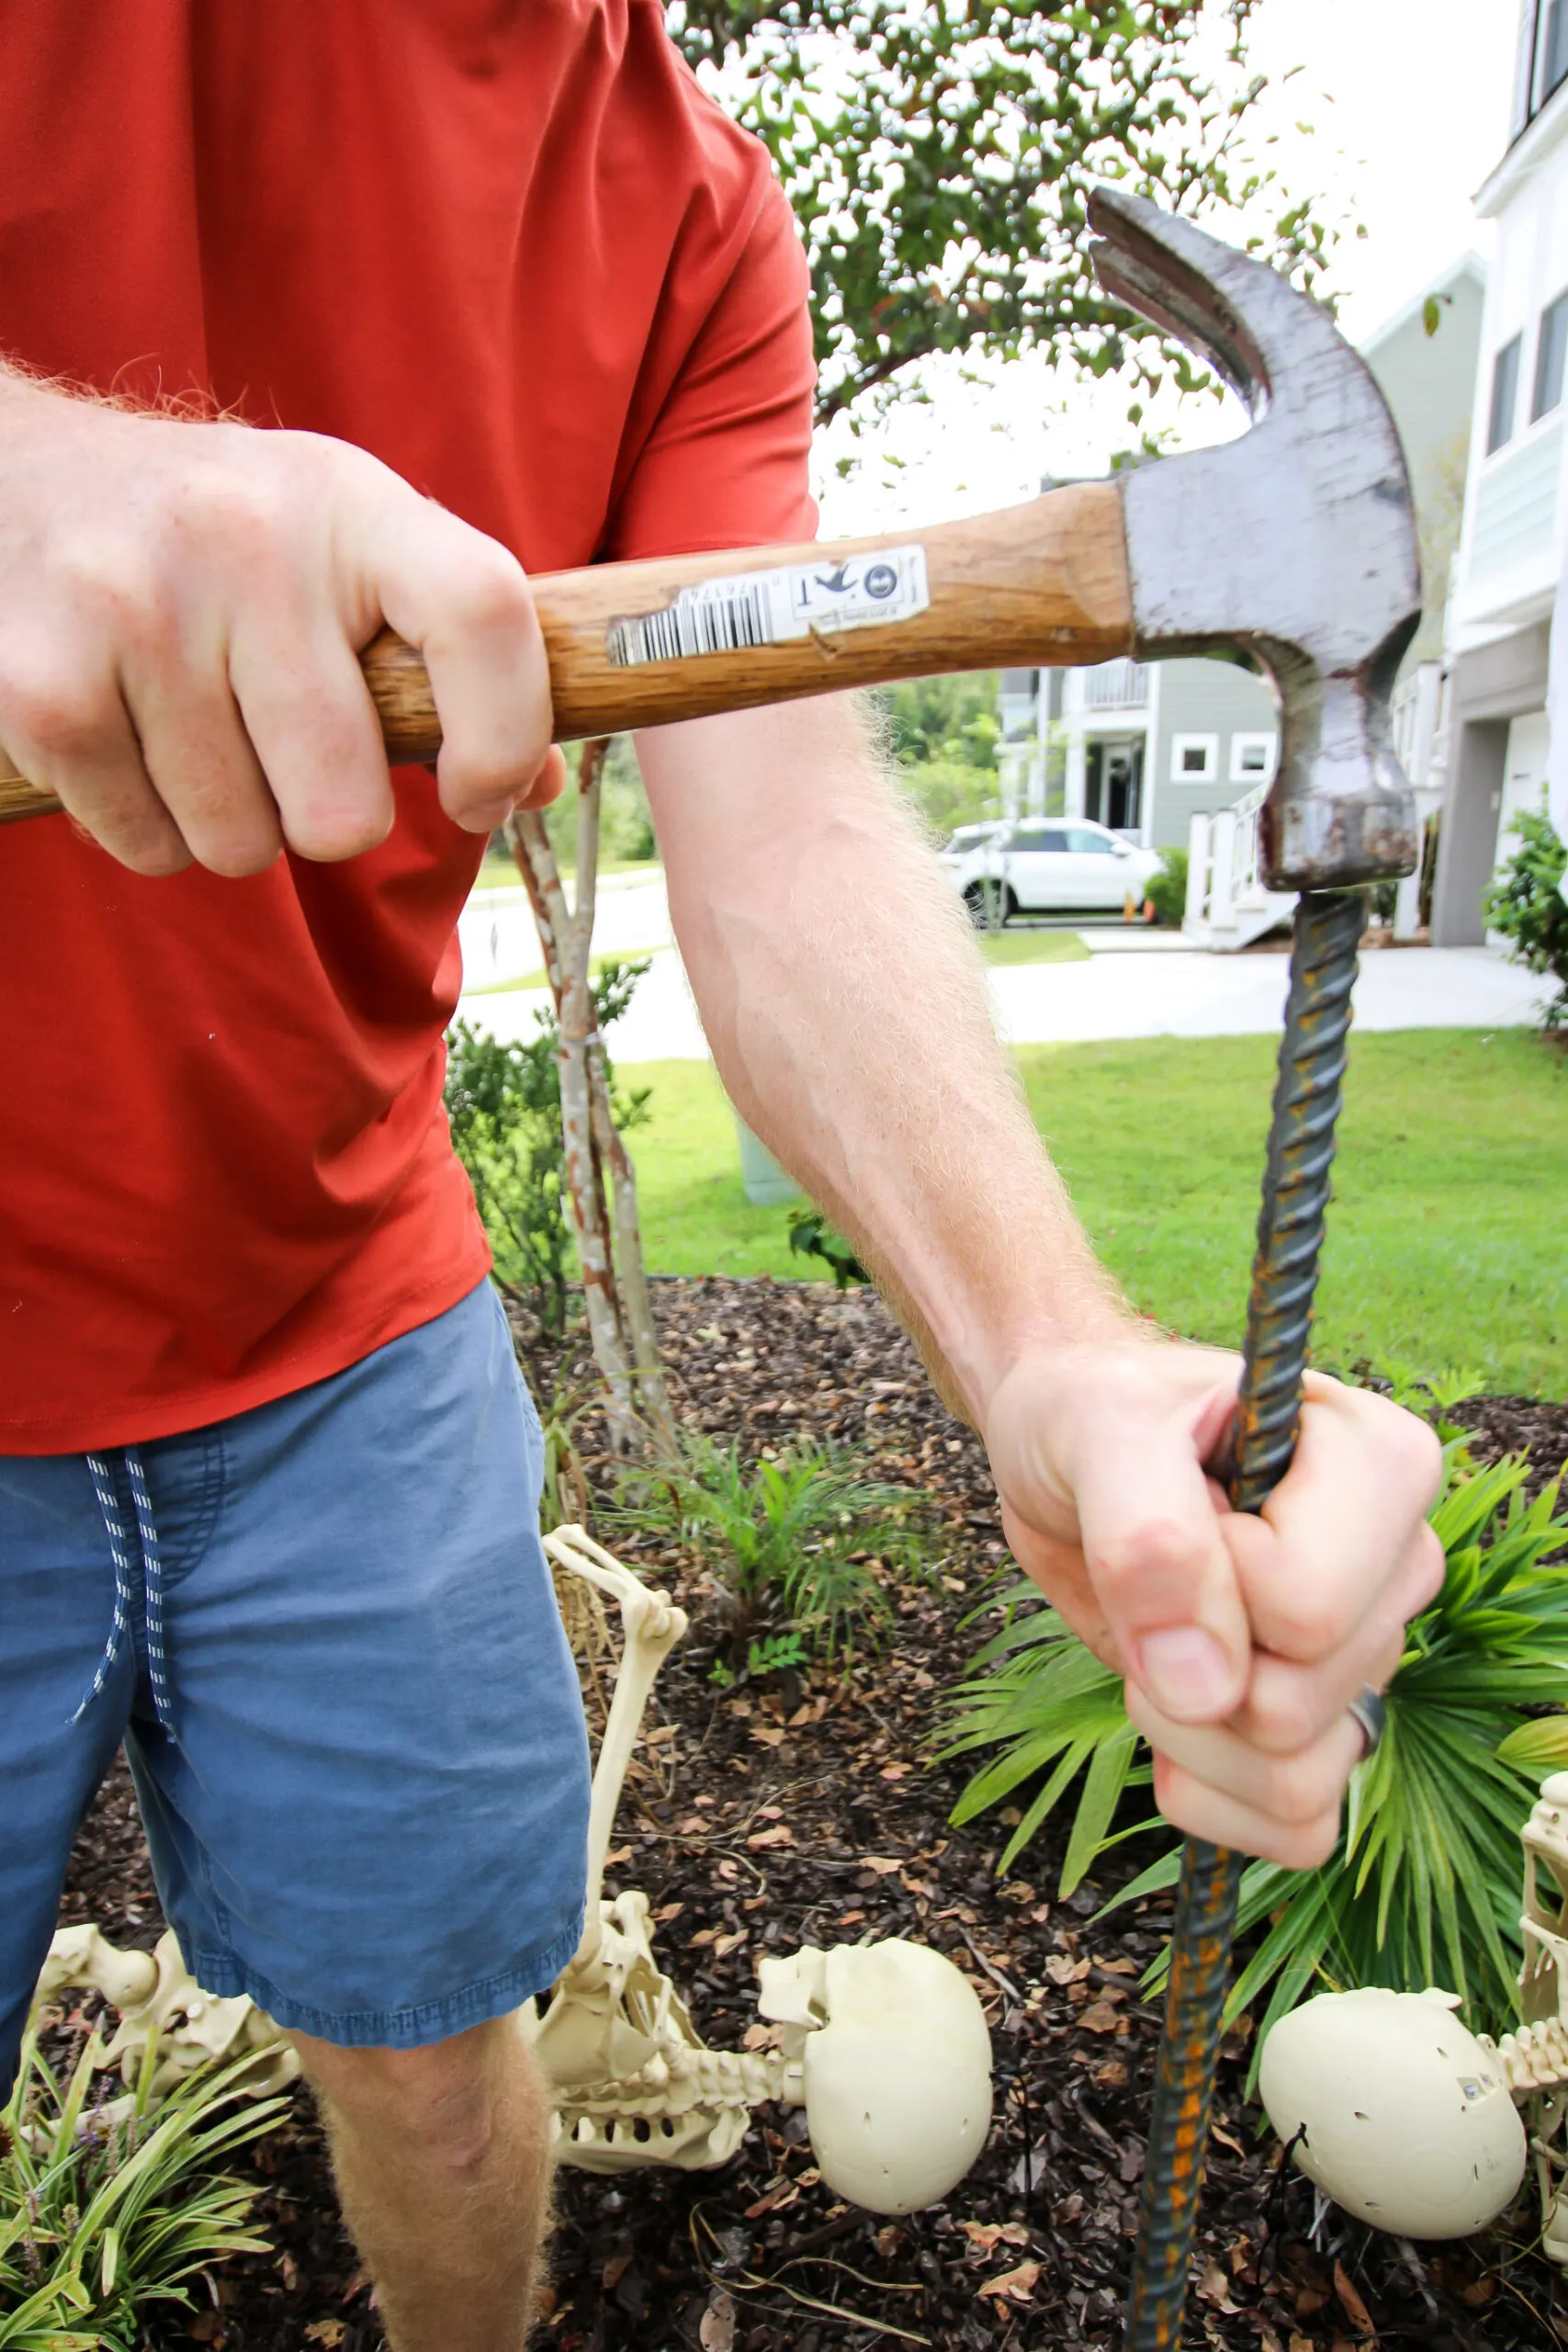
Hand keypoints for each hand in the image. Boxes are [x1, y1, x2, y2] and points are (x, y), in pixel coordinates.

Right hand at [0, 372, 559, 874]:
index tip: (477, 794)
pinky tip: (132, 742)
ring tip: (196, 730)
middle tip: (287, 754)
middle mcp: (245, 543)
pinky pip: (146, 846)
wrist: (17, 476)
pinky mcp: (47, 688)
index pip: (483, 615)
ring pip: (240, 846)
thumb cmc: (220, 537)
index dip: (505, 738)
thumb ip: (450, 655)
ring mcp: (135, 612)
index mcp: (350, 504)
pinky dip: (146, 827)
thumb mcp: (346, 545)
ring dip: (229, 823)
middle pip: (343, 808)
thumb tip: (540, 787)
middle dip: (324, 818)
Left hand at [984, 1341, 1443, 1866]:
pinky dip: (1212, 1796)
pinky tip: (1169, 1719)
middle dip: (1183, 1664)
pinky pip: (1298, 1830)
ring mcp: (1371, 1654)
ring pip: (1300, 1780)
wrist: (1072, 1450)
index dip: (1205, 1584)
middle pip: (1297, 1703)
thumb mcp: (1098, 1432)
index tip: (1180, 1507)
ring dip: (1186, 1734)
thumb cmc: (1097, 1415)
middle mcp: (1400, 1567)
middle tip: (1151, 1580)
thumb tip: (1204, 1688)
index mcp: (1385, 1466)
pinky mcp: (1328, 1725)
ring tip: (1157, 1635)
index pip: (1307, 1608)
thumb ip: (1151, 1540)